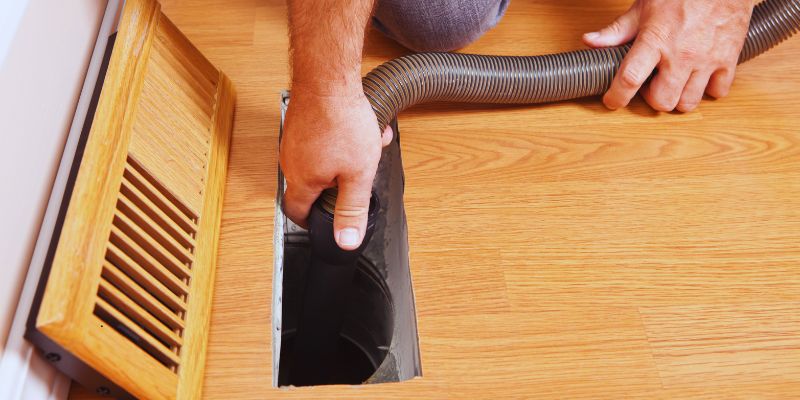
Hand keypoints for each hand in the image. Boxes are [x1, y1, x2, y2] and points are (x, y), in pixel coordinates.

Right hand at [280, 83, 391, 249]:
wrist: (328, 77)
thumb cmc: (342, 121)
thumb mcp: (358, 175)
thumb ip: (351, 210)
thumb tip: (345, 242)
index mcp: (301, 180)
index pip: (296, 212)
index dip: (310, 222)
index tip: (321, 223)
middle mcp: (290, 161)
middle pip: (312, 185)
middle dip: (340, 184)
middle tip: (358, 177)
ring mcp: (293, 140)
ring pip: (321, 160)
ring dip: (346, 159)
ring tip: (367, 146)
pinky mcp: (300, 122)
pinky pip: (321, 139)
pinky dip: (341, 139)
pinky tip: (361, 128)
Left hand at [583, 0, 753, 111]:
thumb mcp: (643, 6)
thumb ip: (617, 29)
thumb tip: (590, 41)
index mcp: (656, 40)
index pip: (630, 79)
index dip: (616, 96)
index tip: (612, 100)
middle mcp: (681, 54)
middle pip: (662, 101)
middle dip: (652, 99)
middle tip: (651, 84)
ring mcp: (707, 59)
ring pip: (688, 103)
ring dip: (678, 98)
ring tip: (674, 81)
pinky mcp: (729, 59)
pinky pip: (717, 92)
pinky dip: (707, 89)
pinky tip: (699, 76)